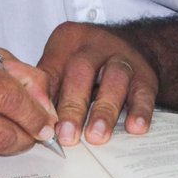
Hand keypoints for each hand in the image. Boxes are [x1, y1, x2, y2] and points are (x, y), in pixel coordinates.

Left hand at [36, 22, 158, 147]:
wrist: (135, 45)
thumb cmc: (88, 61)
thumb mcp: (62, 61)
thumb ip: (47, 86)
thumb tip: (31, 121)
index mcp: (68, 41)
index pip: (52, 71)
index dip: (45, 99)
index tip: (41, 125)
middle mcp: (95, 45)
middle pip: (81, 71)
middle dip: (73, 106)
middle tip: (67, 136)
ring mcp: (123, 58)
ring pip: (115, 79)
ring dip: (104, 111)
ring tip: (96, 137)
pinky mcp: (145, 75)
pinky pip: (143, 92)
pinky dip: (140, 111)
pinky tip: (134, 128)